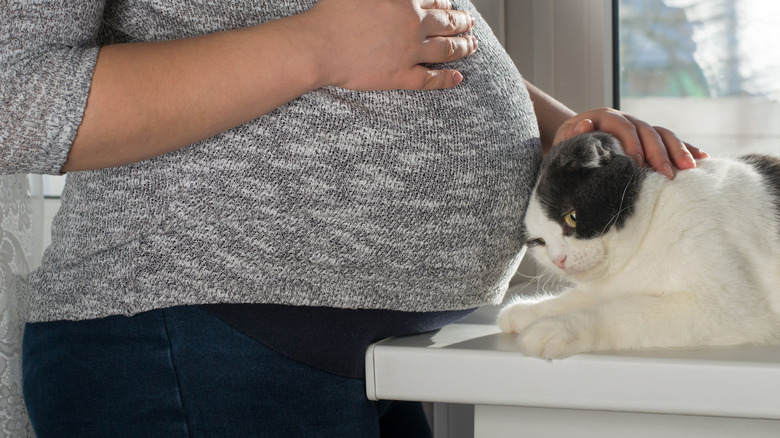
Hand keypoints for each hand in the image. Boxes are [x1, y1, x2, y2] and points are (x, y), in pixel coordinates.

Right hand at [302, 0, 477, 90]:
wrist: (318, 45)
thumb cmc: (331, 12)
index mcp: (404, 0)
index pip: (435, 0)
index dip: (445, 2)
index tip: (449, 4)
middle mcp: (412, 24)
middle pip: (446, 22)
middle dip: (461, 22)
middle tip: (469, 24)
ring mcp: (409, 51)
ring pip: (446, 49)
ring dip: (463, 47)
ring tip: (472, 46)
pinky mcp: (400, 75)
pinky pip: (430, 79)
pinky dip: (447, 79)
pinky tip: (458, 77)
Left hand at [553, 108, 708, 178]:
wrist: (573, 142)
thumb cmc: (567, 148)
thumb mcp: (564, 143)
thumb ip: (571, 136)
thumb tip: (584, 124)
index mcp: (602, 118)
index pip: (620, 126)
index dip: (630, 143)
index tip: (637, 163)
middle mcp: (625, 119)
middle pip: (646, 130)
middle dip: (658, 152)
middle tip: (666, 173)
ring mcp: (639, 127)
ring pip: (663, 134)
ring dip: (678, 150)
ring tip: (689, 168)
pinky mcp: (649, 138)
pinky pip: (671, 142)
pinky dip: (687, 149)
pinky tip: (701, 159)